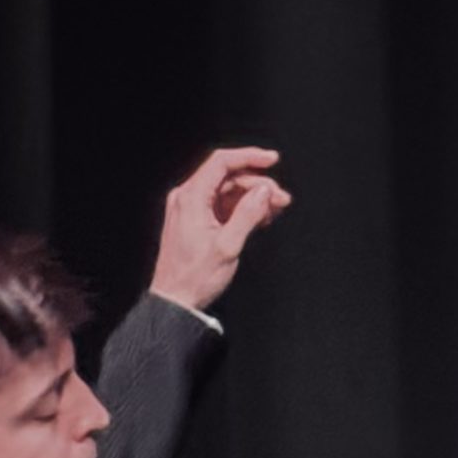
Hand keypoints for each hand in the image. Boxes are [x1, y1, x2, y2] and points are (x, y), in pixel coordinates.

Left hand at [149, 145, 291, 313]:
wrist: (175, 299)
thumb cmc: (195, 277)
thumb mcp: (228, 246)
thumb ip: (247, 214)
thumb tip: (264, 192)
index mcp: (191, 198)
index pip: (221, 162)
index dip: (249, 157)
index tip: (272, 160)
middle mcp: (187, 198)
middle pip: (227, 177)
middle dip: (257, 184)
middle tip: (281, 198)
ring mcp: (191, 209)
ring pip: (227, 191)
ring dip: (253, 197)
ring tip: (276, 208)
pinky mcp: (196, 221)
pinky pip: (222, 206)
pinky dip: (242, 208)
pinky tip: (260, 216)